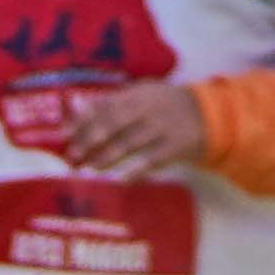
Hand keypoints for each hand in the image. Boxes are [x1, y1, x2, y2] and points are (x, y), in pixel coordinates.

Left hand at [57, 78, 207, 179]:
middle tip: (72, 156)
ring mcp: (162, 127)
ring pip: (129, 143)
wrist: (209, 115)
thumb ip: (114, 101)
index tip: (64, 134)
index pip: (105, 106)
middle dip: (89, 139)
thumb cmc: (166, 107)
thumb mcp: (144, 95)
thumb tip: (79, 109)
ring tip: (90, 168)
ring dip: (106, 157)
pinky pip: (151, 160)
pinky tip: (122, 181)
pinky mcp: (175, 146)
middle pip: (114, 123)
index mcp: (138, 94)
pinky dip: (136, 171)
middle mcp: (149, 108)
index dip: (83, 120)